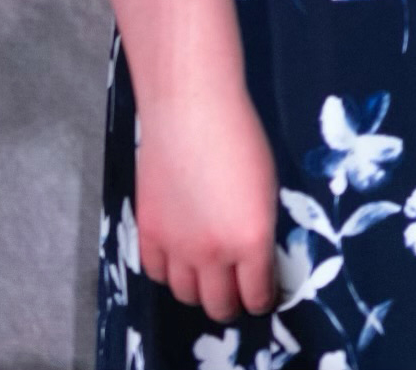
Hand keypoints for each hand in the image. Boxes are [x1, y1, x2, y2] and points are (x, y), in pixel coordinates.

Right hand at [135, 80, 278, 321]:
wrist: (191, 110)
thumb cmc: (241, 136)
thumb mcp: (267, 187)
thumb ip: (259, 229)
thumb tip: (255, 254)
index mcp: (252, 239)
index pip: (257, 293)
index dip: (263, 299)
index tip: (266, 296)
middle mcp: (213, 253)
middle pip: (218, 305)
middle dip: (232, 306)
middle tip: (239, 296)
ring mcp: (177, 246)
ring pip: (185, 294)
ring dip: (199, 293)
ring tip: (210, 282)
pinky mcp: (149, 233)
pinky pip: (155, 273)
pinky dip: (169, 274)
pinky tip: (180, 263)